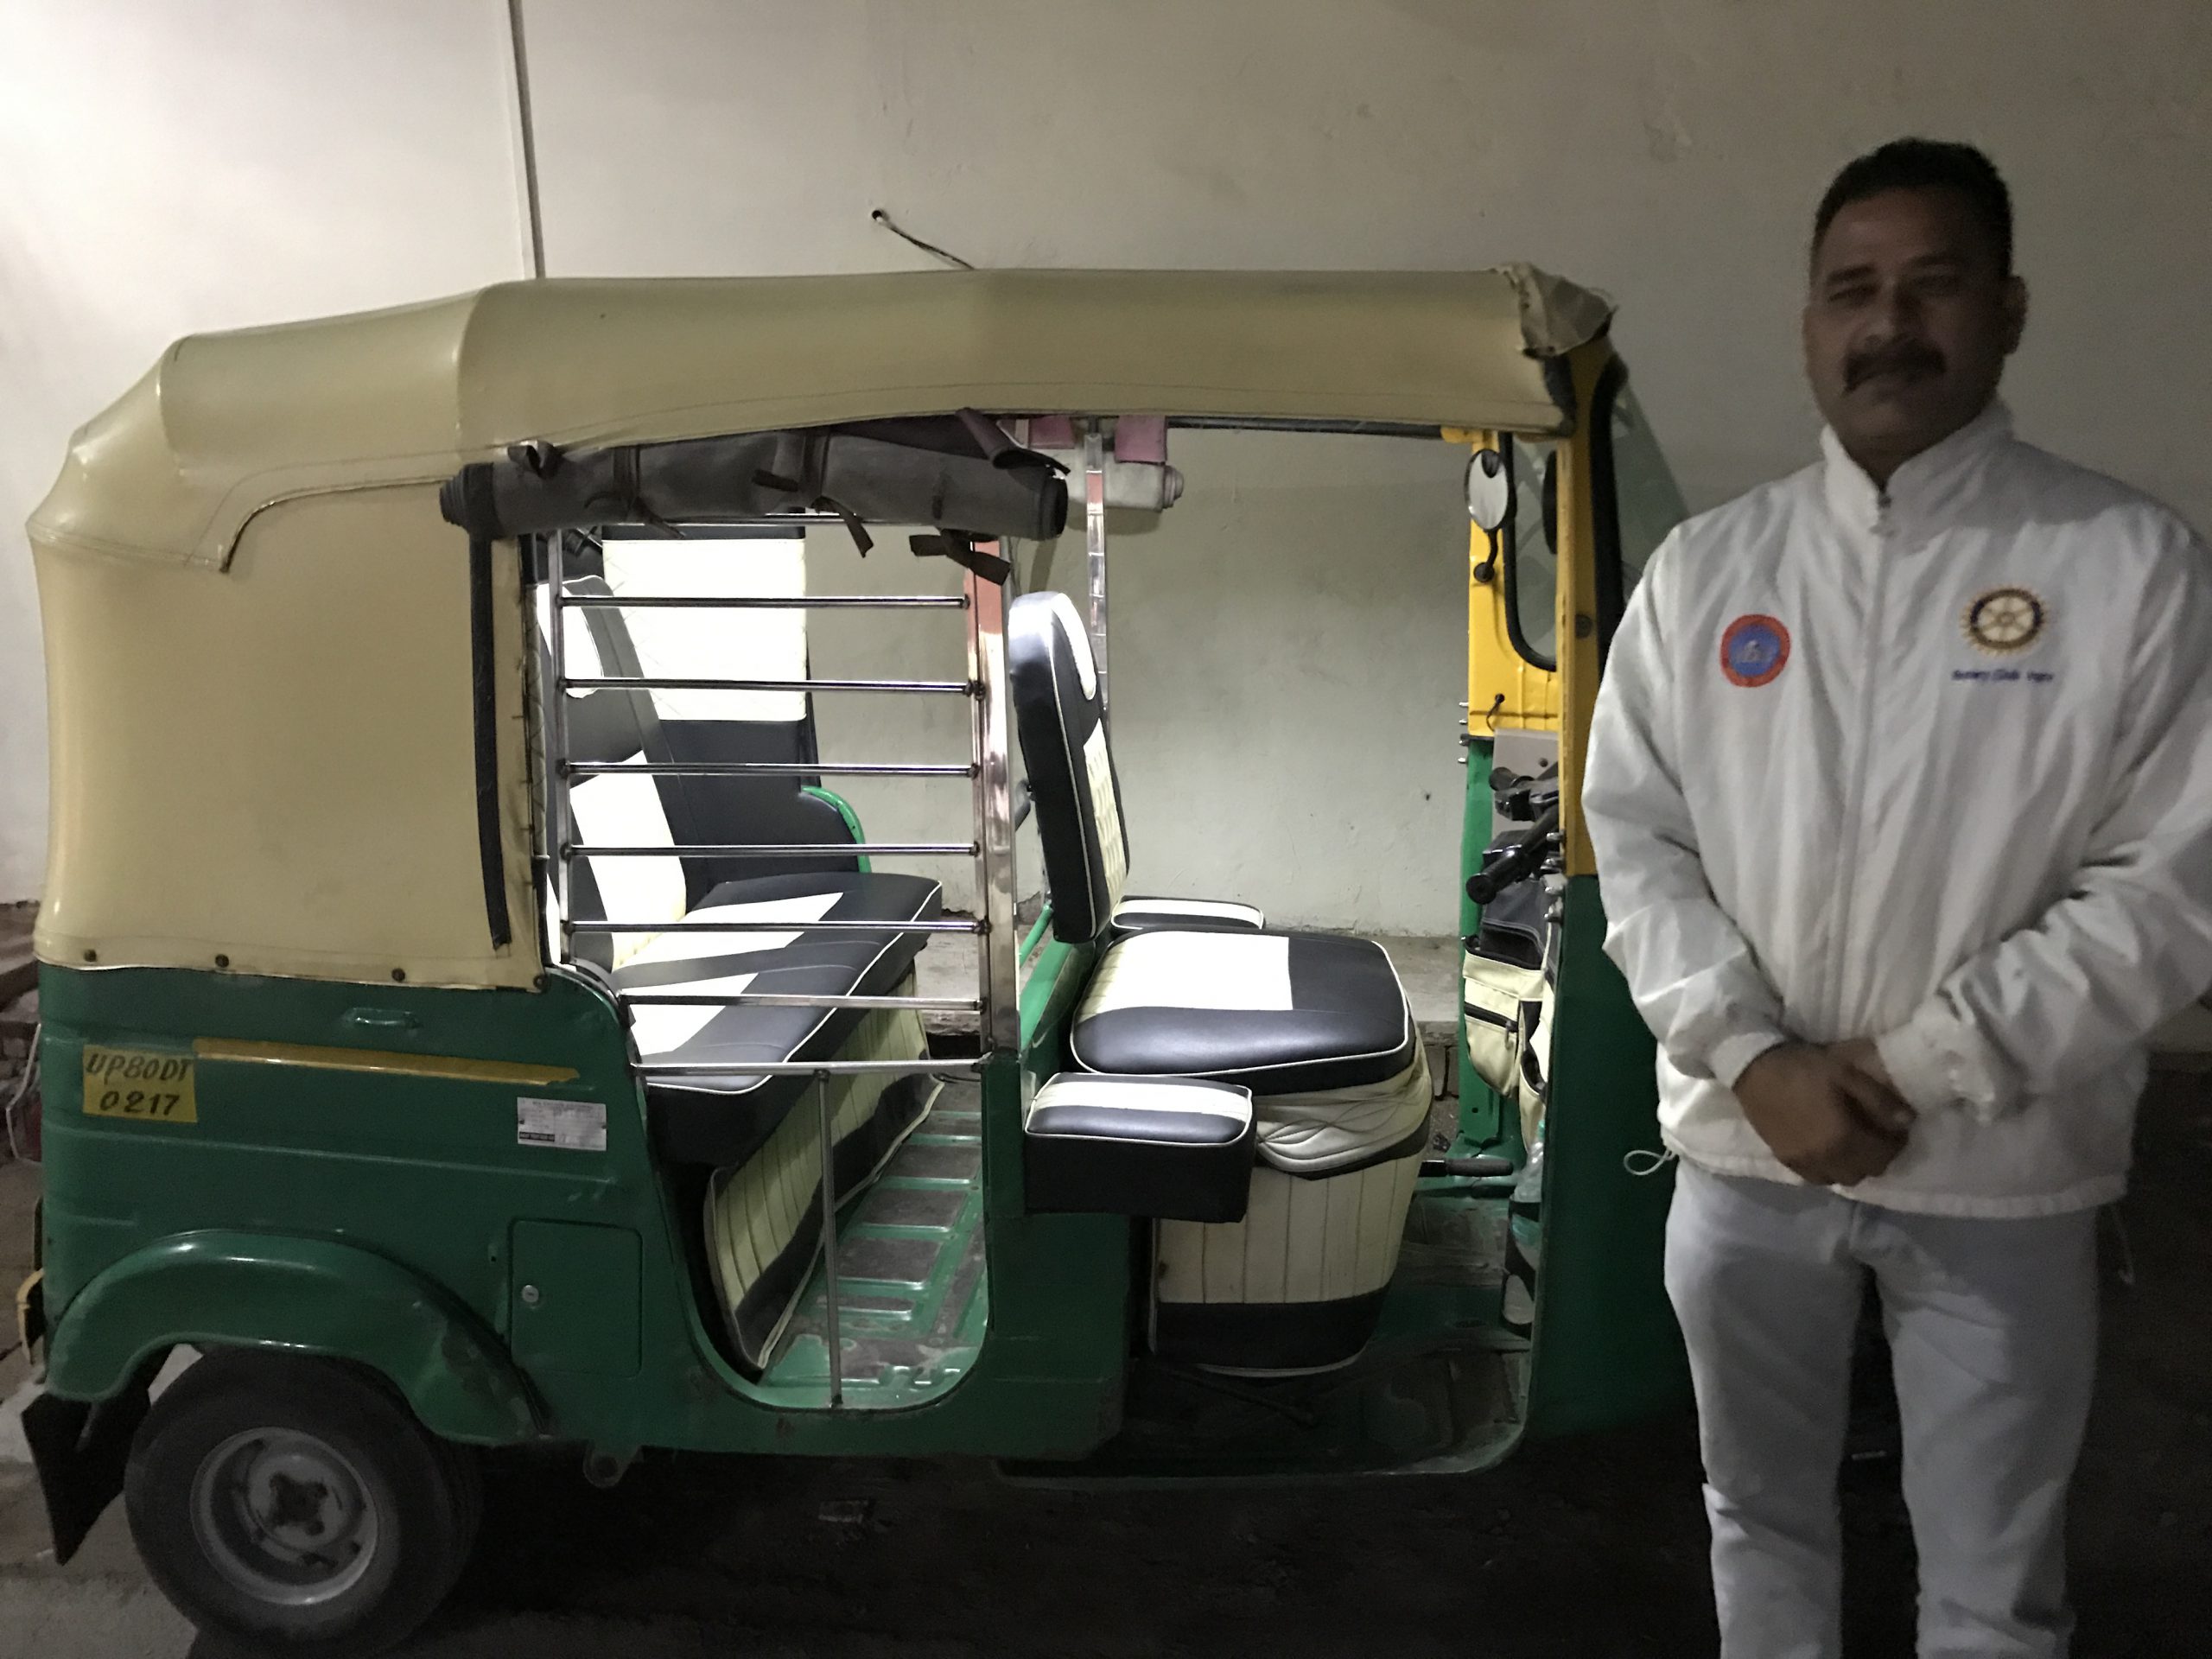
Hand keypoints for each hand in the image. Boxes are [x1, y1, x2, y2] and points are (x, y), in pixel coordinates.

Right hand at [1733, 1041, 1914, 1186]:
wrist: (1754, 1069)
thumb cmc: (1803, 1067)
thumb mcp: (1846, 1073)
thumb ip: (1879, 1099)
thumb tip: (1907, 1121)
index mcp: (1843, 1137)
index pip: (1884, 1154)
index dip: (1896, 1142)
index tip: (1897, 1128)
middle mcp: (1825, 1158)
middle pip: (1865, 1172)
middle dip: (1877, 1156)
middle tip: (1877, 1136)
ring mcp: (1803, 1162)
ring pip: (1841, 1179)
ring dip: (1854, 1166)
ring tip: (1853, 1144)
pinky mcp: (1785, 1160)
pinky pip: (1817, 1178)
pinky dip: (1830, 1169)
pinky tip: (1828, 1150)